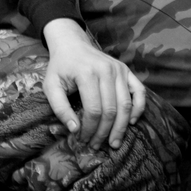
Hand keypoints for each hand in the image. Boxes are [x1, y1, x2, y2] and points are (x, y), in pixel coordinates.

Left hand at [41, 18, 146, 150]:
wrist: (71, 44)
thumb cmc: (60, 67)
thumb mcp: (51, 86)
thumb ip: (60, 108)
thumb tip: (75, 129)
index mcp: (86, 73)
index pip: (93, 109)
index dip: (90, 129)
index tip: (83, 139)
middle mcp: (106, 70)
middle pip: (111, 110)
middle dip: (104, 132)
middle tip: (97, 145)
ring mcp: (119, 69)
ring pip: (126, 105)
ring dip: (121, 127)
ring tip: (114, 142)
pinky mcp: (126, 70)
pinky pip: (139, 92)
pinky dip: (139, 108)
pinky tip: (132, 123)